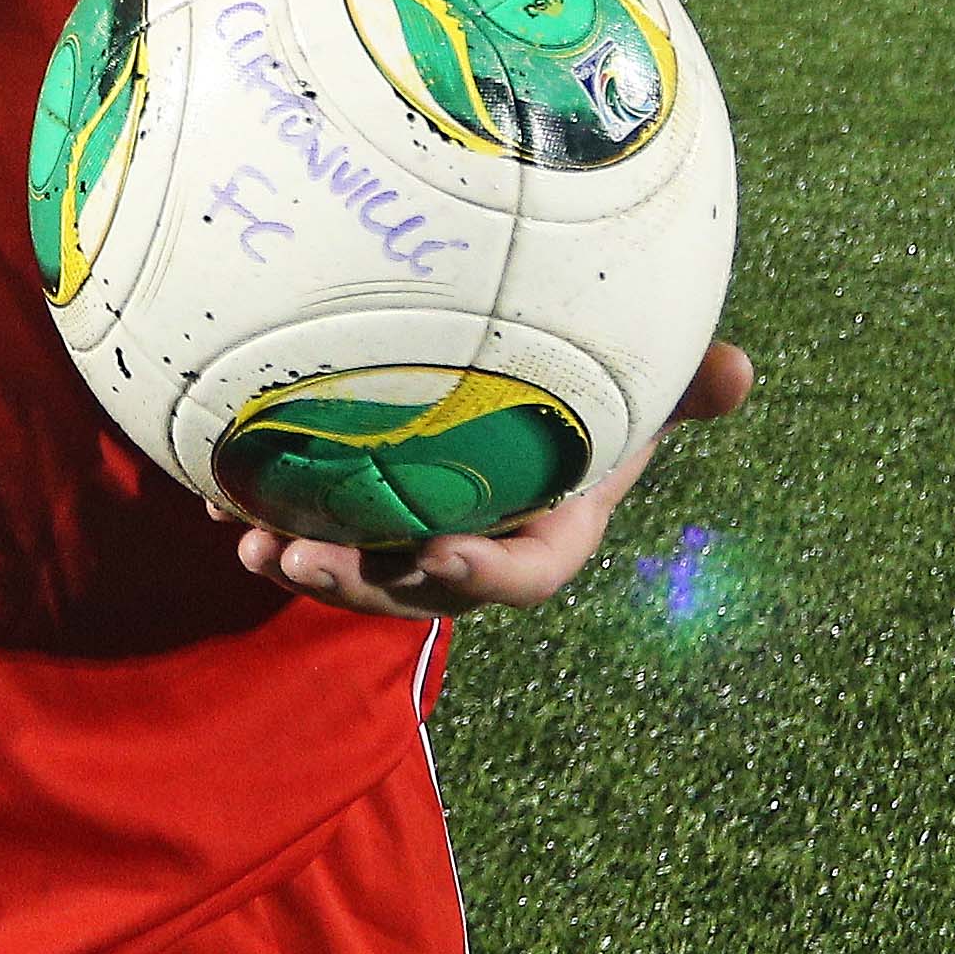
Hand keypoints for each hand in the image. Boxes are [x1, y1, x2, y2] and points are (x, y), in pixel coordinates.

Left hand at [234, 337, 754, 620]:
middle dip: (361, 583)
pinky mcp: (364, 513)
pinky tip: (210, 495)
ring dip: (305, 563)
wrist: (530, 392)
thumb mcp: (638, 388)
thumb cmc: (592, 394)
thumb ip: (683, 387)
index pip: (525, 576)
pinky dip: (267, 515)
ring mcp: (414, 533)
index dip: (482, 573)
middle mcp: (475, 543)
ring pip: (357, 569)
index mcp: (547, 529)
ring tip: (248, 541)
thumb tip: (744, 366)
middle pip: (417, 587)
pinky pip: (315, 526)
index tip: (437, 552)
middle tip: (300, 556)